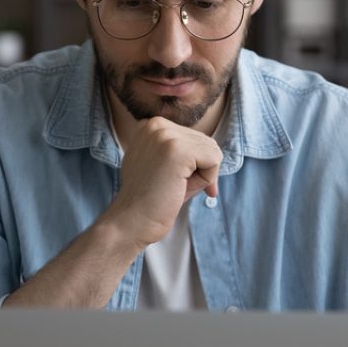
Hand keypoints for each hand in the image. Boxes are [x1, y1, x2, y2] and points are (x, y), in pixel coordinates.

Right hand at [101, 116, 222, 248]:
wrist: (131, 221)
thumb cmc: (150, 198)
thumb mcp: (162, 164)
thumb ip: (181, 151)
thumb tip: (216, 151)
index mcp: (151, 125)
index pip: (195, 138)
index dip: (194, 165)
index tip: (176, 181)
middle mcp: (157, 125)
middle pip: (206, 143)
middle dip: (199, 170)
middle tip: (174, 187)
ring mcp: (166, 136)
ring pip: (212, 151)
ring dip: (202, 176)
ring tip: (175, 187)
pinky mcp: (178, 150)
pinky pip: (215, 160)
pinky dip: (207, 180)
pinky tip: (181, 188)